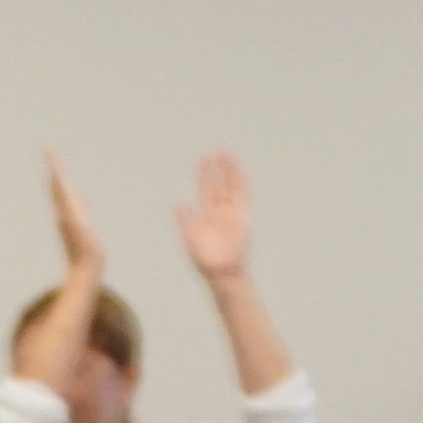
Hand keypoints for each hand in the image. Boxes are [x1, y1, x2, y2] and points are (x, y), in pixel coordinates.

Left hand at [14, 158, 111, 394]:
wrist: (42, 407)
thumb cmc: (45, 388)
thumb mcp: (46, 354)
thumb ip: (53, 343)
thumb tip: (48, 343)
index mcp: (71, 297)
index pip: (74, 247)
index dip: (71, 217)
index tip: (66, 190)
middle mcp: (76, 293)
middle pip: (75, 234)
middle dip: (65, 196)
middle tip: (53, 159)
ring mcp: (78, 298)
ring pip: (80, 240)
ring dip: (68, 205)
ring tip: (56, 171)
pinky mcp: (79, 305)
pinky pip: (84, 260)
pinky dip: (78, 236)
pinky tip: (70, 211)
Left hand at [176, 148, 255, 283]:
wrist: (221, 270)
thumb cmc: (204, 259)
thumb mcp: (190, 237)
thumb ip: (185, 220)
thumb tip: (178, 204)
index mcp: (206, 214)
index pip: (206, 189)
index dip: (204, 175)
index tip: (203, 160)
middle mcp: (220, 211)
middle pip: (220, 185)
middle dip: (218, 169)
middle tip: (216, 151)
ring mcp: (232, 213)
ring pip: (232, 187)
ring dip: (230, 172)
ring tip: (228, 155)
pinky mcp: (242, 218)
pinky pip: (243, 198)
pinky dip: (242, 185)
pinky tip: (240, 172)